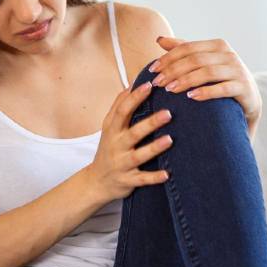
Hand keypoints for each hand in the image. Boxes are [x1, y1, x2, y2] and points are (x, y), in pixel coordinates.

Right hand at [83, 81, 174, 202]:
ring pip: (138, 156)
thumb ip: (118, 106)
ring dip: (154, 148)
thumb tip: (131, 85)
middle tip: (168, 113)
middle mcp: (116, 146)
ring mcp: (122, 164)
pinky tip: (167, 174)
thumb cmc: (108, 150)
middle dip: (150, 123)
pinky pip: (142, 179)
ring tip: (170, 140)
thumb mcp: (109, 127)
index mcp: (112, 130)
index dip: (135, 97)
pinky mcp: (128, 180)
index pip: (122, 111)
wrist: (96, 181)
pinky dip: (153, 177)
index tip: (150, 85)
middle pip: (133, 132)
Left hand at [149, 36, 262, 139]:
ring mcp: (238, 70)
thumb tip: (159, 39)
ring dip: (186, 81)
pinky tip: (191, 97)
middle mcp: (229, 54)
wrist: (249, 101)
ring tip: (170, 90)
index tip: (152, 70)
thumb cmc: (221, 80)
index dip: (168, 58)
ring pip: (208, 72)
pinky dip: (206, 92)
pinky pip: (223, 89)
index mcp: (218, 45)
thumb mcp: (203, 64)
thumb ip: (184, 51)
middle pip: (195, 59)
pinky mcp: (244, 88)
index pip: (188, 48)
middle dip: (173, 70)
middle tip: (158, 83)